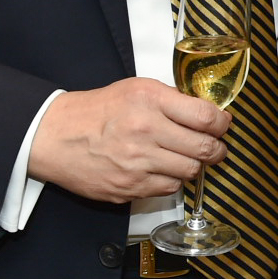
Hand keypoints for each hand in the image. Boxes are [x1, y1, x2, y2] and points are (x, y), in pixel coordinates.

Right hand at [27, 78, 229, 203]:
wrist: (55, 135)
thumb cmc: (96, 111)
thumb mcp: (136, 89)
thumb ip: (172, 100)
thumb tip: (207, 113)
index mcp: (150, 101)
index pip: (206, 117)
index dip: (222, 124)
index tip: (223, 125)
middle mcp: (146, 130)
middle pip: (204, 148)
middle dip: (217, 150)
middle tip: (216, 147)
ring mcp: (137, 162)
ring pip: (190, 171)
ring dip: (194, 166)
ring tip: (187, 158)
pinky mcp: (129, 186)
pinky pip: (169, 188)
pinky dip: (172, 180)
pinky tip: (163, 169)